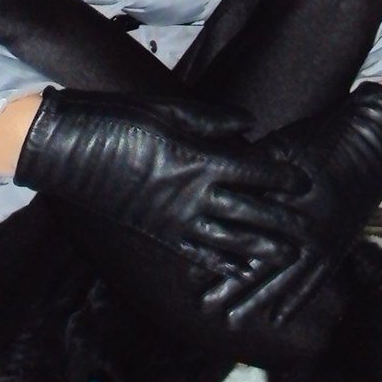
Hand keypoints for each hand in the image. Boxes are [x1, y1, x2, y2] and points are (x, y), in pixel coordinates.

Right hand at [14, 87, 313, 348]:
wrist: (71, 149)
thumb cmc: (119, 120)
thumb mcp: (169, 110)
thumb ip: (212, 120)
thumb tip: (249, 125)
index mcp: (200, 158)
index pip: (255, 171)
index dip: (282, 178)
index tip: (304, 182)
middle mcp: (195, 194)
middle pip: (252, 211)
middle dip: (282, 221)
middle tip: (310, 229)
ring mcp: (177, 218)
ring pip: (231, 239)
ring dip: (261, 249)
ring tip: (287, 257)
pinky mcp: (159, 233)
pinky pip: (198, 253)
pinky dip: (222, 263)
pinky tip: (240, 271)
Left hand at [201, 82, 381, 329]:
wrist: (371, 141)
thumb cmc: (320, 139)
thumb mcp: (278, 148)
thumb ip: (249, 170)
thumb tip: (214, 180)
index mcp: (282, 205)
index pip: (242, 236)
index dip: (217, 254)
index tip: (192, 273)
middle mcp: (300, 230)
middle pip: (259, 264)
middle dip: (231, 286)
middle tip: (205, 306)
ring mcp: (320, 242)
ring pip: (283, 280)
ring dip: (257, 300)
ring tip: (233, 320)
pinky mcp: (337, 246)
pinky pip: (314, 280)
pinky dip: (296, 299)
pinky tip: (279, 318)